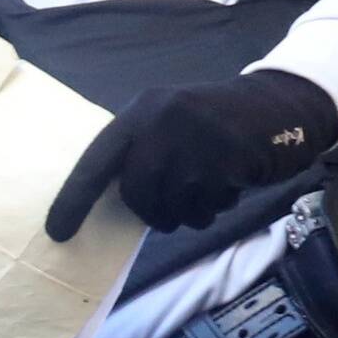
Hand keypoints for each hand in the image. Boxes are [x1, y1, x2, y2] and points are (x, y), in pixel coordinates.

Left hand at [48, 68, 337, 239]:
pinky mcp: (227, 156)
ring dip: (191, 212)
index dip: (74, 199)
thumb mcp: (170, 125)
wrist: (281, 105)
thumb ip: (141, 154)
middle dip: (155, 213)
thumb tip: (107, 207)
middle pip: (138, 194)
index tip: (56, 232)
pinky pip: (207, 206)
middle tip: (176, 208)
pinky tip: (231, 183)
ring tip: (210, 188)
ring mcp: (195, 137)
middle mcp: (162, 119)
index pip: (96, 160)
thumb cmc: (216, 126)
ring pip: (173, 206)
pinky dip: (217, 207)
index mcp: (141, 111)